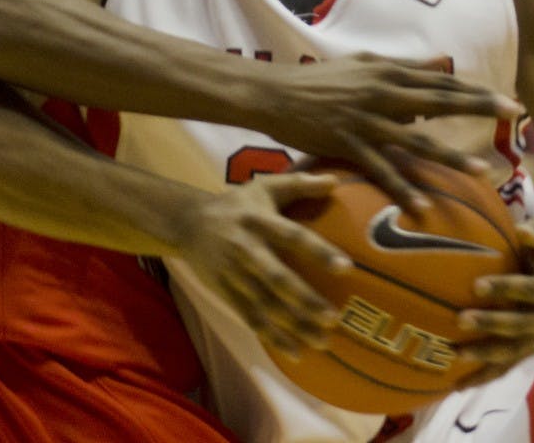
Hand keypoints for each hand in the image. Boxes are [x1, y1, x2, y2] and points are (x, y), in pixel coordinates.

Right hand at [178, 171, 351, 356]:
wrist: (188, 223)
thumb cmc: (236, 204)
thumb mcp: (263, 187)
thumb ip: (298, 183)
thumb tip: (335, 181)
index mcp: (259, 221)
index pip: (292, 236)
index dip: (318, 252)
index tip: (346, 268)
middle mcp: (246, 248)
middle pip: (277, 278)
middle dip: (304, 299)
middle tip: (333, 317)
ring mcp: (234, 273)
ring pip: (265, 304)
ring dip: (293, 325)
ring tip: (322, 341)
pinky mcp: (225, 292)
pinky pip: (250, 317)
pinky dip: (271, 336)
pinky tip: (295, 351)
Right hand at [261, 53, 521, 213]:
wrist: (274, 93)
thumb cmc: (319, 79)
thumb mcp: (362, 63)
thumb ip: (402, 65)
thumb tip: (441, 62)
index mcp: (386, 71)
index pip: (439, 81)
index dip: (474, 91)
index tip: (507, 101)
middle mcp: (381, 92)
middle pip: (439, 101)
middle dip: (478, 108)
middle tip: (514, 116)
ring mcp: (365, 120)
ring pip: (416, 140)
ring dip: (451, 156)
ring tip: (482, 170)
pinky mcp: (347, 143)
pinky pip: (381, 169)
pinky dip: (402, 188)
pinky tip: (423, 206)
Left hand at [453, 217, 533, 387]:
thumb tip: (520, 230)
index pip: (532, 290)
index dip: (506, 288)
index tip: (476, 286)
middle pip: (520, 326)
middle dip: (490, 324)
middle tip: (460, 319)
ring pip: (512, 353)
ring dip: (485, 356)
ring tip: (455, 354)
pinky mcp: (527, 353)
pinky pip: (505, 369)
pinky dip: (483, 377)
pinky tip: (457, 384)